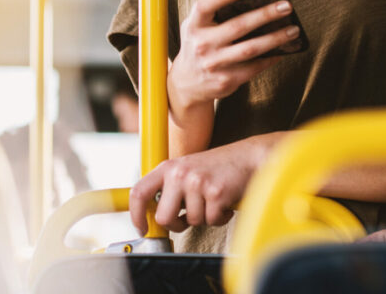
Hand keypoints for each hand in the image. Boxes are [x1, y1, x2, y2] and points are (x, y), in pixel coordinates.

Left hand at [128, 136, 276, 232]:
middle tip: (188, 218)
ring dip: (205, 217)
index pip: (139, 192)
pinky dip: (220, 217)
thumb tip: (156, 216)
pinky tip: (225, 202)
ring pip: (192, 221)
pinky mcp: (215, 192)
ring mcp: (197, 182)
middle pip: (163, 217)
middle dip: (176, 224)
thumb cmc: (218, 167)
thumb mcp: (188, 170)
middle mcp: (179, 173)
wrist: (248, 157)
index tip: (142, 228)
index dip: (136, 215)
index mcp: (169, 167)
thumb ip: (171, 188)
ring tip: (213, 201)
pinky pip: (211, 221)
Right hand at [167, 0, 299, 112]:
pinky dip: (270, 58)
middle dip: (265, 15)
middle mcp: (202, 44)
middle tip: (286, 6)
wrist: (188, 84)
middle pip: (238, 26)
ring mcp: (215, 64)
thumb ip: (213, 11)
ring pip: (251, 48)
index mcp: (194, 26)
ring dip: (275, 38)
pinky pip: (254, 67)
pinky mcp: (226, 80)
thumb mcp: (196, 26)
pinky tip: (282, 50)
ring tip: (293, 30)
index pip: (204, 6)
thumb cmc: (198, 45)